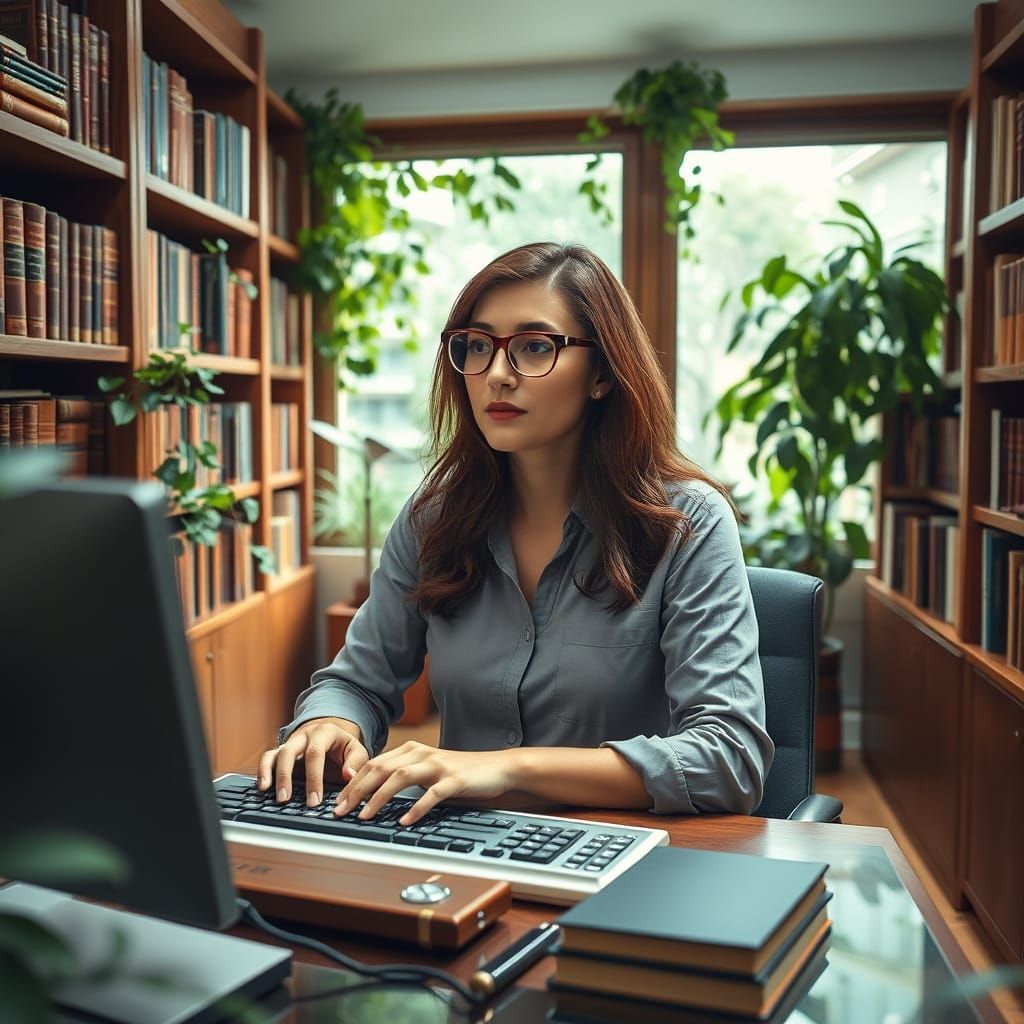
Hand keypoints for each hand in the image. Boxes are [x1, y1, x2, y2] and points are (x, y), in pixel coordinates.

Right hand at [257, 717, 368, 807]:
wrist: (333, 736)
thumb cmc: (344, 747)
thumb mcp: (356, 750)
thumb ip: (356, 762)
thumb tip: (348, 775)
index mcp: (324, 732)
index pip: (315, 753)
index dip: (313, 778)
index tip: (314, 801)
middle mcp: (304, 735)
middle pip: (289, 752)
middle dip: (286, 777)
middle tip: (285, 799)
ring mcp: (291, 743)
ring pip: (276, 754)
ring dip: (271, 774)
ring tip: (270, 793)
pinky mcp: (281, 751)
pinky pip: (267, 758)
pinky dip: (263, 771)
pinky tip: (263, 788)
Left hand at [337, 742, 518, 825]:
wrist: (498, 767)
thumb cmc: (461, 771)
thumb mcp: (428, 769)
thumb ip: (405, 775)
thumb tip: (373, 793)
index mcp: (412, 750)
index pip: (374, 764)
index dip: (353, 782)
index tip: (337, 801)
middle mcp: (421, 754)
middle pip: (381, 768)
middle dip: (357, 790)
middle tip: (340, 811)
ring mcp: (438, 766)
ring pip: (400, 777)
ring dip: (378, 797)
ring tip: (364, 816)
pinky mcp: (455, 780)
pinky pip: (431, 794)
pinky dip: (416, 808)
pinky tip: (404, 821)